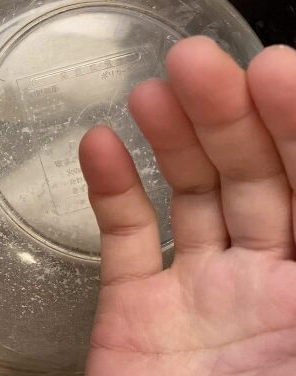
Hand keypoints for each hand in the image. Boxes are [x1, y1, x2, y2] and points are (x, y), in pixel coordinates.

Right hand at [79, 38, 295, 375]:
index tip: (275, 71)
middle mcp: (274, 284)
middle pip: (257, 179)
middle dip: (231, 117)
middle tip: (200, 63)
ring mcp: (203, 295)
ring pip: (192, 195)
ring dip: (174, 137)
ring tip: (156, 88)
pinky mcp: (137, 312)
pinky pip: (126, 240)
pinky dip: (111, 189)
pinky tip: (101, 146)